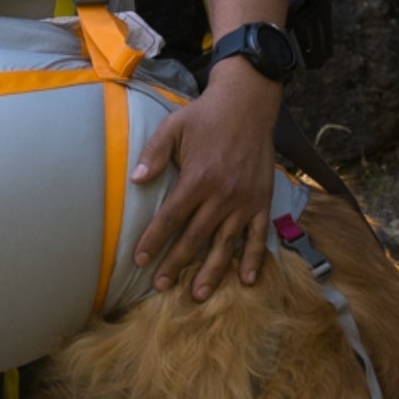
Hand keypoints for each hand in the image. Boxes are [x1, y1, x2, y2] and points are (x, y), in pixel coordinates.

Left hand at [128, 59, 279, 300]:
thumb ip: (154, 154)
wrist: (249, 103)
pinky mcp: (262, 201)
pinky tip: (245, 280)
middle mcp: (222, 195)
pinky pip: (258, 235)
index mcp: (197, 178)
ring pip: (225, 243)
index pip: (170, 218)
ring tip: (198, 294)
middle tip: (161, 286)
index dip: (153, 241)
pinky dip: (253, 259)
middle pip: (195, 238)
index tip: (139, 260)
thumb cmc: (205, 115)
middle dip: (176, 264)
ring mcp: (245, 201)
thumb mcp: (173, 126)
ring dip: (212, 271)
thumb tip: (136, 181)